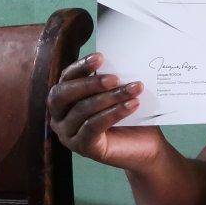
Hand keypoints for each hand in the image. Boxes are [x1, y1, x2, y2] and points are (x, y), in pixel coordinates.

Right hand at [47, 53, 165, 169]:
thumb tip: (119, 59)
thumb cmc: (130, 116)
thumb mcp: (118, 94)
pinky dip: (114, 113)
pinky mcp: (82, 147)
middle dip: (89, 83)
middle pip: (63, 94)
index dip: (80, 67)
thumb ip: (112, 80)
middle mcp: (59, 117)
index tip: (100, 57)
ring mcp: (68, 134)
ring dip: (110, 97)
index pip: (65, 79)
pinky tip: (133, 105)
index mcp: (64, 99)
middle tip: (115, 78)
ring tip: (135, 88)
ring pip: (82, 110)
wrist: (146, 146)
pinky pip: (93, 126)